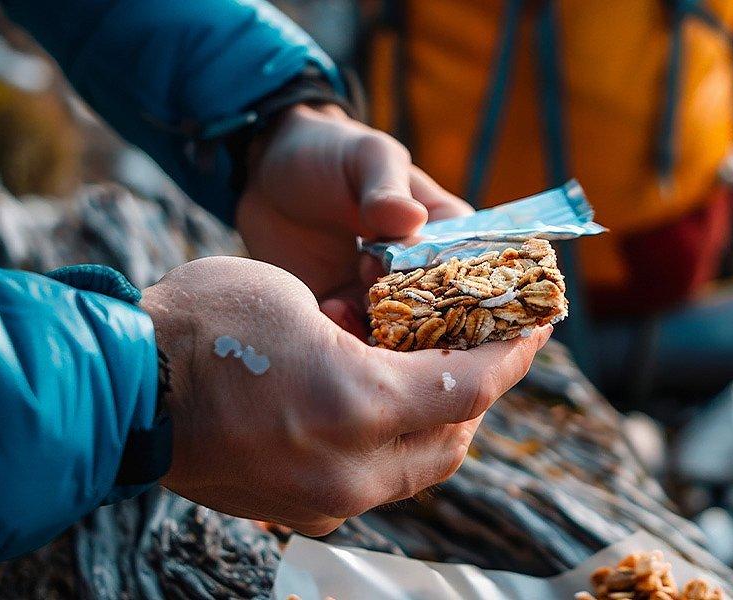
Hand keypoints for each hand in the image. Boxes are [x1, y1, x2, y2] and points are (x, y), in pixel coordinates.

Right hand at [141, 256, 549, 535]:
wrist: (119, 390)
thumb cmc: (201, 324)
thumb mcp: (297, 297)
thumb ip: (368, 332)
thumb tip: (395, 351)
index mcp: (358, 405)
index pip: (468, 388)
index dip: (511, 356)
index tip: (536, 329)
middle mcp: (352, 468)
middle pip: (453, 439)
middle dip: (478, 394)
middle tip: (485, 351)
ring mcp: (324, 499)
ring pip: (416, 467)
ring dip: (436, 422)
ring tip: (430, 374)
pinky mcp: (299, 510)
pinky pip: (373, 481)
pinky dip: (392, 443)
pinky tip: (379, 404)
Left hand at [236, 104, 471, 331]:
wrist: (263, 174)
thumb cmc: (330, 154)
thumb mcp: (364, 157)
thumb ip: (387, 188)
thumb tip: (412, 219)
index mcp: (444, 233)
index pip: (469, 268)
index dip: (456, 279)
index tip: (426, 273)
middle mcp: (419, 273)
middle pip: (436, 311)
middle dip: (412, 307)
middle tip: (374, 281)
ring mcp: (381, 298)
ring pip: (397, 333)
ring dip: (379, 326)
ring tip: (349, 298)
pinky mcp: (342, 313)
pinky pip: (353, 338)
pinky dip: (345, 334)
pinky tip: (327, 308)